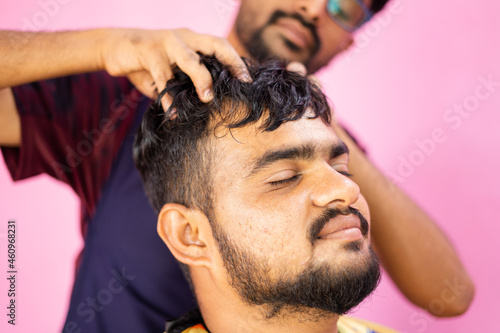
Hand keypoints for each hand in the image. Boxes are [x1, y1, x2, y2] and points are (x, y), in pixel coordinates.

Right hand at [100, 28, 250, 108]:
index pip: (222, 47)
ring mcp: (166, 42)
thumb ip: (188, 82)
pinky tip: (172, 110)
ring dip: (202, 79)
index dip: (237, 62)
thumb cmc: (148, 62)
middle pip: (215, 46)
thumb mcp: (173, 70)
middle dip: (231, 64)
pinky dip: (168, 95)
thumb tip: (207, 104)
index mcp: (193, 40)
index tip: (248, 81)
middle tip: (241, 83)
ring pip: (191, 60)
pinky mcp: (147, 50)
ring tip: (207, 99)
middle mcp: (184, 37)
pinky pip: (162, 74)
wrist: (114, 46)